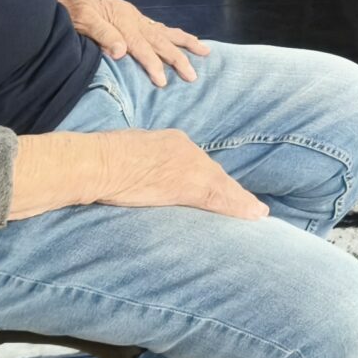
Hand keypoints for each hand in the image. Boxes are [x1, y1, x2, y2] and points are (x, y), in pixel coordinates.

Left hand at [57, 0, 208, 87]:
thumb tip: (120, 51)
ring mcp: (133, 16)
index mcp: (123, 21)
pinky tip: (176, 39)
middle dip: (179, 58)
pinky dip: (170, 34)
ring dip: (184, 43)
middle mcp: (133, 18)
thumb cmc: (70, 4)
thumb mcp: (82, 19)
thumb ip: (102, 33)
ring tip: (204, 50)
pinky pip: (156, 27)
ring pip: (164, 32)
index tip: (163, 82)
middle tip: (193, 75)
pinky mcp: (130, 15)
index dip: (154, 65)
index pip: (142, 47)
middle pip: (161, 41)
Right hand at [88, 129, 268, 218]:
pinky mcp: (190, 184)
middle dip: (231, 191)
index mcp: (171, 143)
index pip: (198, 164)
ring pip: (222, 186)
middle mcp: (186, 150)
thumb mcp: (127, 153)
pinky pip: (221, 198)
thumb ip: (143, 163)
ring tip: (257, 213)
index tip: (220, 189)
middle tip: (251, 205)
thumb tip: (141, 176)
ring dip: (241, 202)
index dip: (211, 179)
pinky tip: (254, 214)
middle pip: (215, 174)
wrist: (99, 162)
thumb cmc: (102, 159)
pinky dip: (239, 206)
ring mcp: (190, 166)